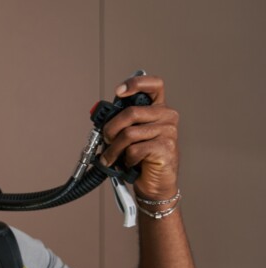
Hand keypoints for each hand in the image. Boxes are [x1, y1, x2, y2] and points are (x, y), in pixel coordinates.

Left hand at [100, 75, 179, 199]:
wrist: (155, 183)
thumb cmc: (141, 158)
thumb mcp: (130, 134)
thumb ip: (121, 121)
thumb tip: (100, 115)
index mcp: (158, 108)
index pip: (153, 85)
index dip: (135, 83)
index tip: (119, 91)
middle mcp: (166, 116)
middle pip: (130, 113)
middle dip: (110, 128)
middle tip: (106, 140)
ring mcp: (168, 132)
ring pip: (129, 134)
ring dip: (113, 149)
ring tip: (110, 158)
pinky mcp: (165, 148)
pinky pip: (134, 150)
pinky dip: (125, 159)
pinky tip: (130, 163)